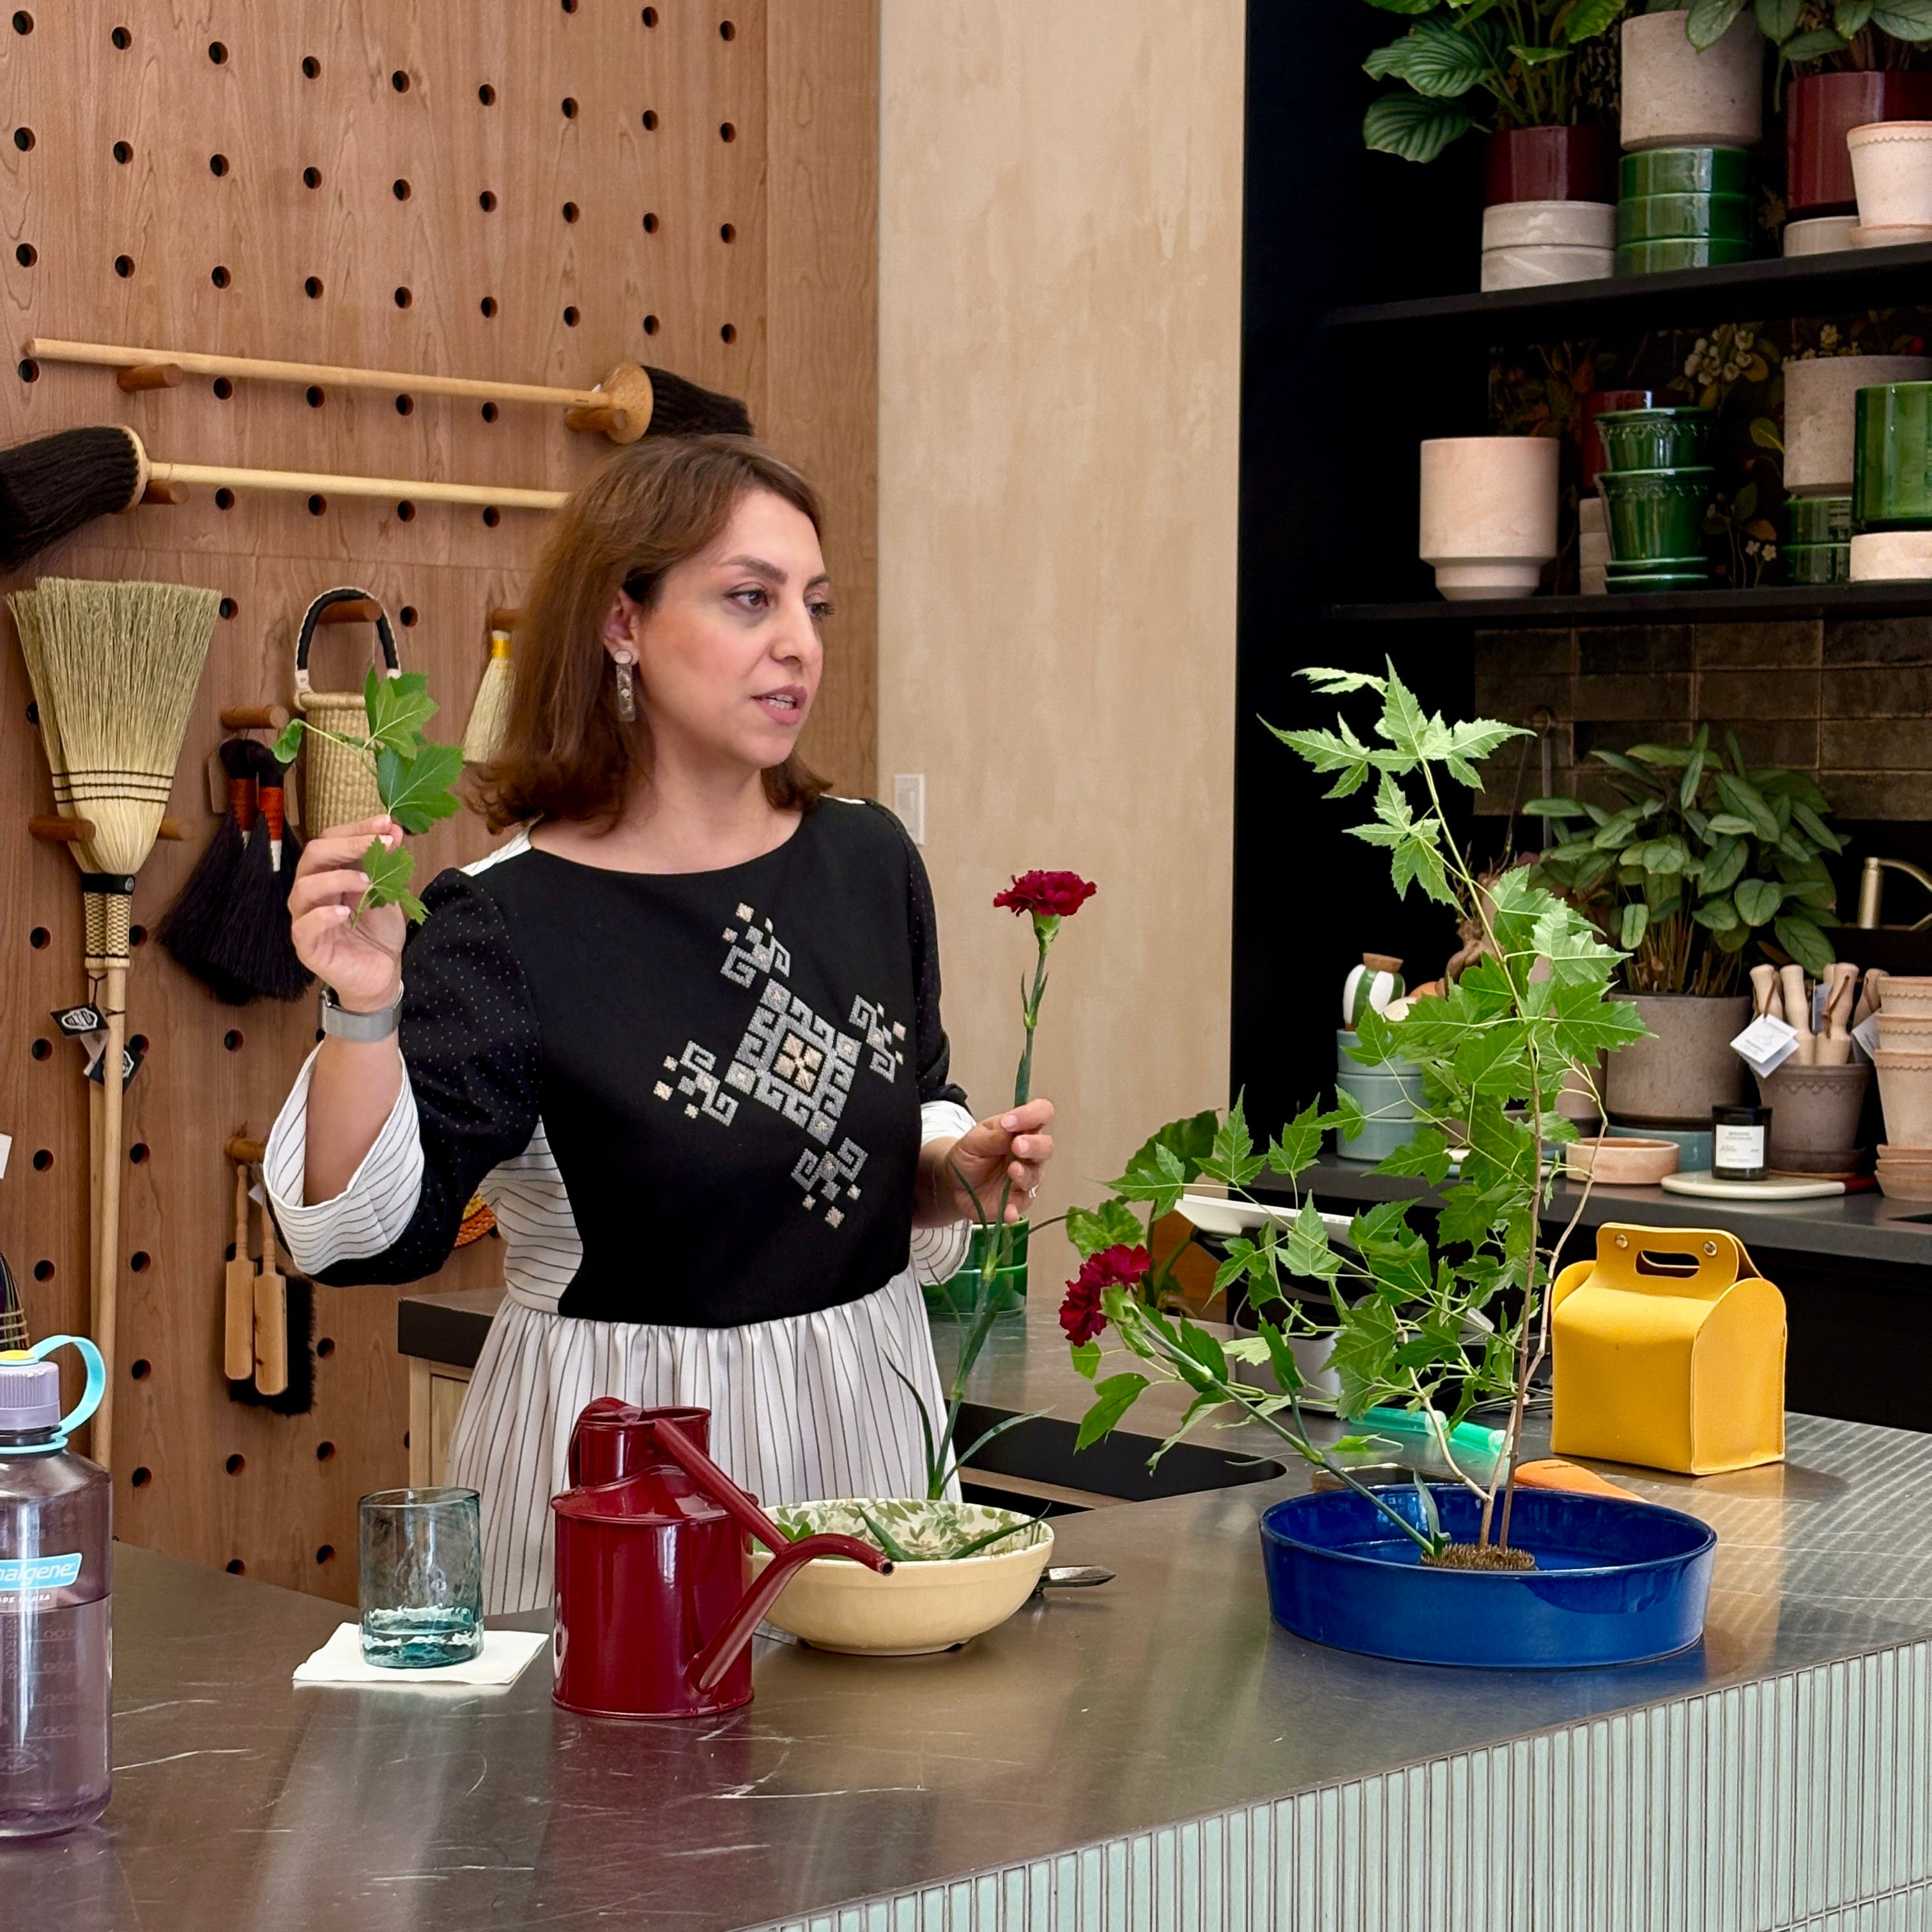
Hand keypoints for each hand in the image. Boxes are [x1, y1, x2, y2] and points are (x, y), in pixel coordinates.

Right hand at [287, 815, 408, 1012]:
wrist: (382, 974)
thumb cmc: (378, 932)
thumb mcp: (388, 892)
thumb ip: (388, 864)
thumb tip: (395, 829)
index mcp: (329, 874)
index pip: (331, 840)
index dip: (356, 828)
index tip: (386, 822)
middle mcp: (312, 892)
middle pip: (314, 856)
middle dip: (348, 844)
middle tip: (379, 842)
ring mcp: (306, 918)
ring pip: (304, 888)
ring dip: (337, 877)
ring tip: (366, 880)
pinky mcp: (307, 946)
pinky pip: (304, 927)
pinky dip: (322, 916)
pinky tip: (344, 913)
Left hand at [940, 1099, 1055, 1224]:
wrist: (953, 1182)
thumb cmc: (969, 1155)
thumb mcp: (974, 1140)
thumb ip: (994, 1134)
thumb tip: (1010, 1124)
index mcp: (1020, 1130)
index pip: (1041, 1113)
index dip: (1032, 1115)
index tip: (1011, 1122)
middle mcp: (1029, 1153)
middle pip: (1046, 1146)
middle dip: (1034, 1146)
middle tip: (1017, 1146)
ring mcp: (1025, 1178)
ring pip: (1036, 1175)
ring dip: (1025, 1173)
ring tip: (1012, 1171)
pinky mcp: (1017, 1201)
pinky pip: (1020, 1206)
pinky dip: (1014, 1209)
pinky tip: (1008, 1212)